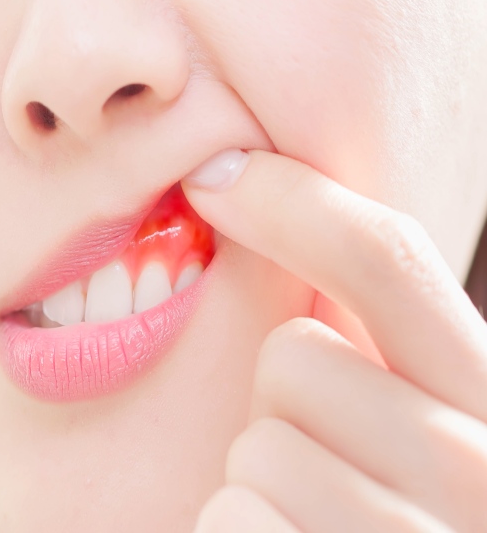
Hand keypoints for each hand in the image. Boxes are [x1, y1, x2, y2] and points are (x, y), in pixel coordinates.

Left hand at [182, 149, 486, 531]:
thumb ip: (375, 341)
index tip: (212, 174)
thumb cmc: (376, 503)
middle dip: (283, 402)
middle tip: (318, 458)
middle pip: (299, 357)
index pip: (391, 260)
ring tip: (309, 520)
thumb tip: (250, 194)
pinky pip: (235, 518)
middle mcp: (484, 473)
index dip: (294, 203)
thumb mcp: (407, 418)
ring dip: (259, 480)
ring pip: (260, 445)